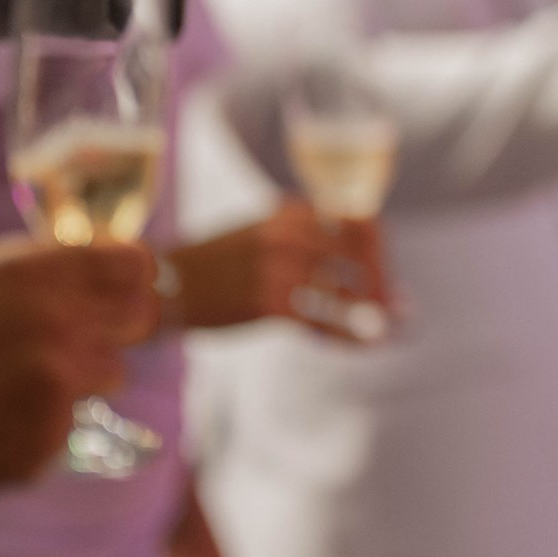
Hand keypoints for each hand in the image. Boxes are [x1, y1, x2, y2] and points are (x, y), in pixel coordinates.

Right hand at [0, 239, 155, 505]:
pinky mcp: (52, 432)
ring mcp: (57, 381)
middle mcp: (55, 321)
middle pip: (139, 316)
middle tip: (76, 338)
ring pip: (113, 372)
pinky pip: (75, 419)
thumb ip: (30, 265)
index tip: (120, 288)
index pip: (134, 263)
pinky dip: (47, 421)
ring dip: (81, 378)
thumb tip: (92, 252)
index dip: (132, 277)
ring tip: (13, 384)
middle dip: (116, 326)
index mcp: (31, 274)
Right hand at [167, 202, 389, 341]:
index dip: (377, 249)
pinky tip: (363, 344)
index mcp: (289, 212)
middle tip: (392, 305)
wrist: (165, 286)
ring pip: (347, 289)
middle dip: (380, 281)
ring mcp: (280, 267)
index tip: (383, 272)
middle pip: (359, 254)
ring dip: (373, 311)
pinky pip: (326, 321)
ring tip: (388, 327)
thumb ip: (303, 235)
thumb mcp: (260, 231)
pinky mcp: (271, 303)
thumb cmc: (215, 263)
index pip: (356, 221)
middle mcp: (289, 233)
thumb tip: (355, 255)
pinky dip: (349, 335)